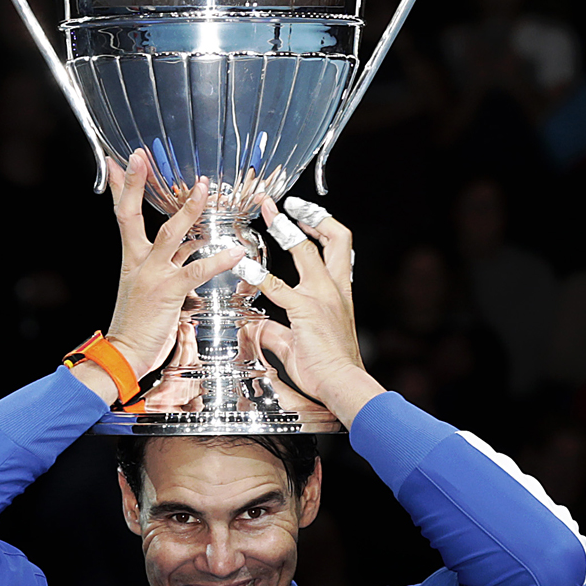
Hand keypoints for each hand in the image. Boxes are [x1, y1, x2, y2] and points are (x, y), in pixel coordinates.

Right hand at [103, 151, 243, 380]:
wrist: (125, 353)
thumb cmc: (137, 323)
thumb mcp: (149, 287)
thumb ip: (167, 262)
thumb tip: (187, 245)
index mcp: (131, 259)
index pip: (122, 214)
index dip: (120, 187)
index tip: (119, 161)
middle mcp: (138, 261)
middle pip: (131, 214)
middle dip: (134, 183)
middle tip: (140, 156)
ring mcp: (151, 275)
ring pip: (170, 234)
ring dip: (188, 210)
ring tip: (202, 188)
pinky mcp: (168, 292)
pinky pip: (196, 270)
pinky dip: (217, 260)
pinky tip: (235, 253)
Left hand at [255, 198, 384, 427]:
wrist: (341, 382)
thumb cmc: (329, 367)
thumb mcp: (300, 342)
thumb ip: (277, 331)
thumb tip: (258, 329)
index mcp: (340, 292)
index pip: (338, 248)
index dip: (322, 227)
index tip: (305, 215)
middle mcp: (335, 288)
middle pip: (336, 238)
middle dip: (312, 215)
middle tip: (290, 203)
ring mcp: (322, 296)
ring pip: (306, 251)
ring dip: (285, 228)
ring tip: (268, 213)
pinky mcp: (305, 309)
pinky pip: (277, 286)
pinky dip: (257, 274)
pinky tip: (243, 265)